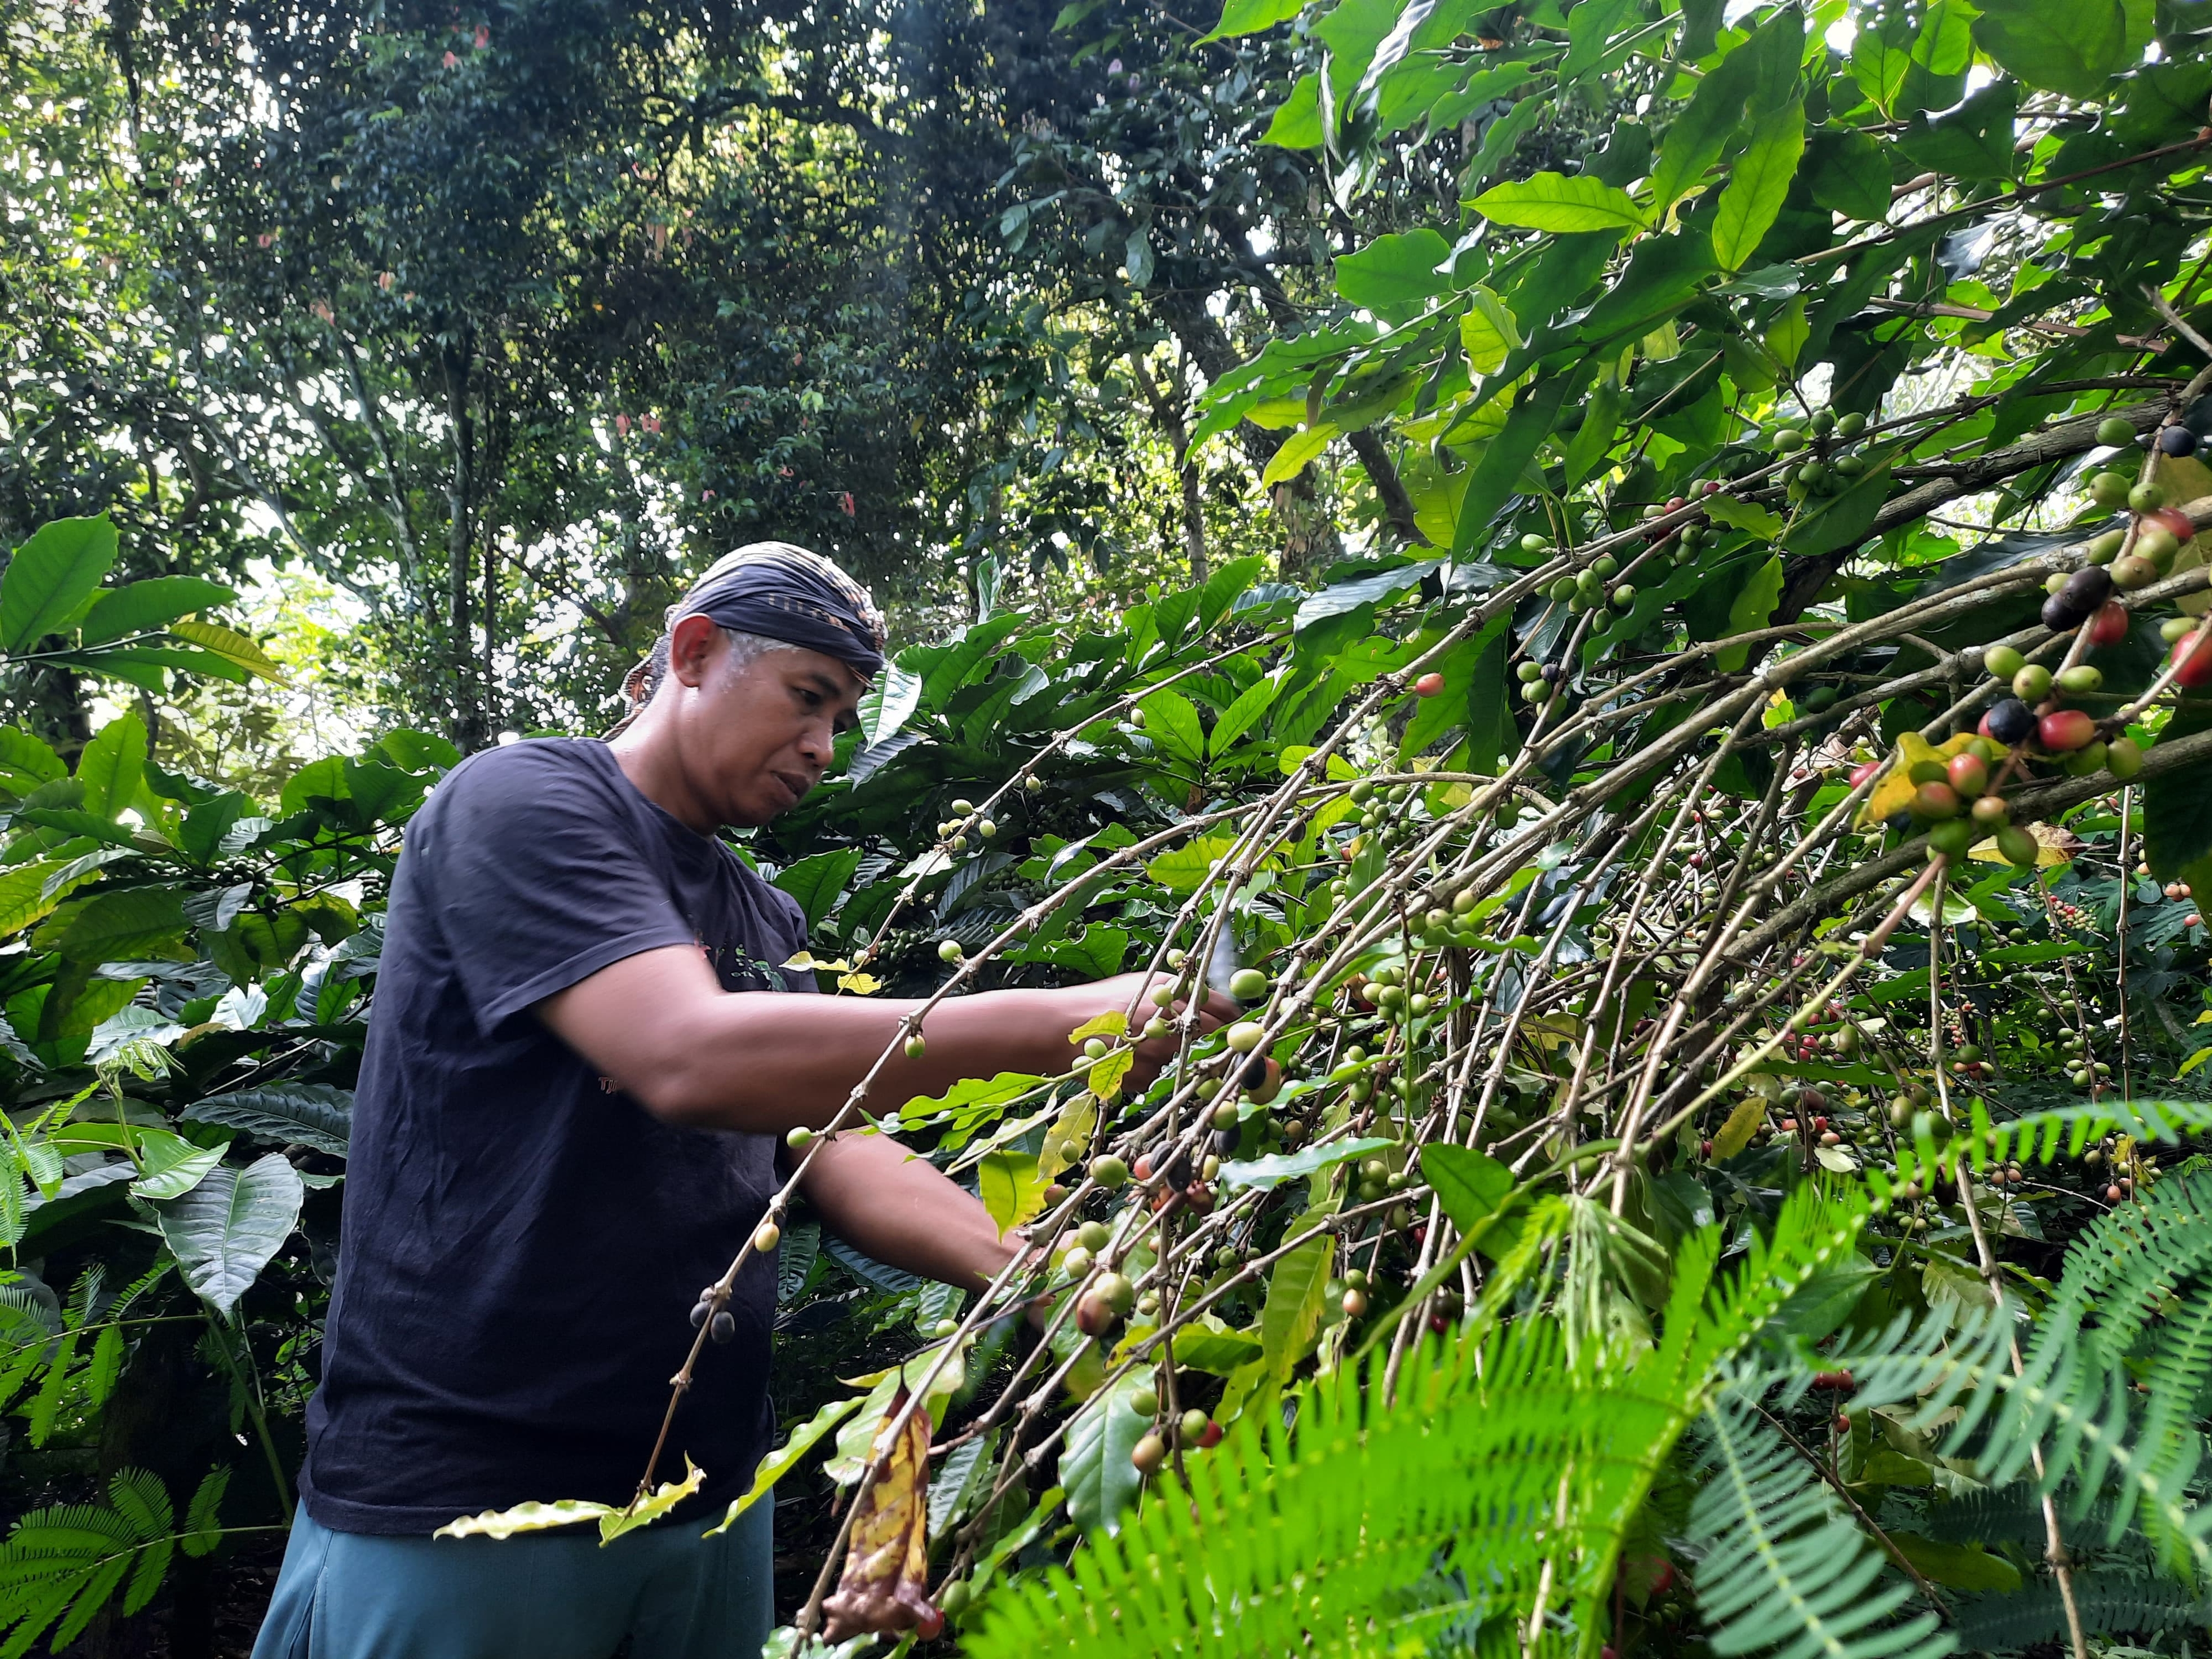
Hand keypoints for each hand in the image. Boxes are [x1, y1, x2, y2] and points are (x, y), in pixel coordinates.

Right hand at [1048, 970, 1237, 1091]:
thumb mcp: (1139, 984)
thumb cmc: (1098, 1003)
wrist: (1058, 1029)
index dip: (1231, 1016)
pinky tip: (1124, 1057)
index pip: (1222, 1009)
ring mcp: (1160, 1053)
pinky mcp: (1146, 1077)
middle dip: (1197, 1035)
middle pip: (1206, 1036)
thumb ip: (1174, 990)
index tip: (1235, 1021)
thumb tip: (1206, 998)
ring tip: (1134, 1042)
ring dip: (1166, 1052)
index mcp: (1172, 994)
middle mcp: (1171, 1024)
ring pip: (1178, 1056)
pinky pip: (1156, 1074)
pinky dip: (1145, 1068)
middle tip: (1177, 1031)